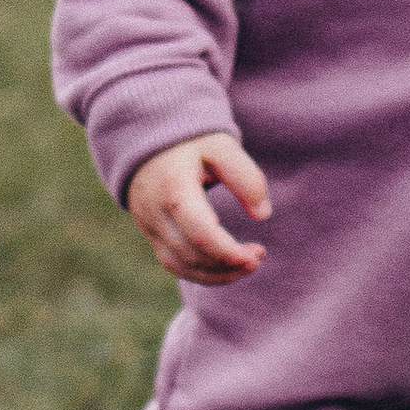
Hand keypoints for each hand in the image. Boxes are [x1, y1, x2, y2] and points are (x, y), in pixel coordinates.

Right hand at [126, 130, 271, 284]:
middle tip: (258, 257)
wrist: (147, 136)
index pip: (201, 234)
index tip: (258, 255)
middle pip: (191, 254)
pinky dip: (200, 272)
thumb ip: (245, 177)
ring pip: (180, 265)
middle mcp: (155, 212)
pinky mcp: (149, 233)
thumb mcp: (222, 147)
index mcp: (173, 188)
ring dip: (216, 273)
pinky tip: (225, 266)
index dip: (230, 253)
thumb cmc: (191, 141)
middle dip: (228, 265)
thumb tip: (262, 214)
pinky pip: (173, 263)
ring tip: (247, 264)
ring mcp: (148, 225)